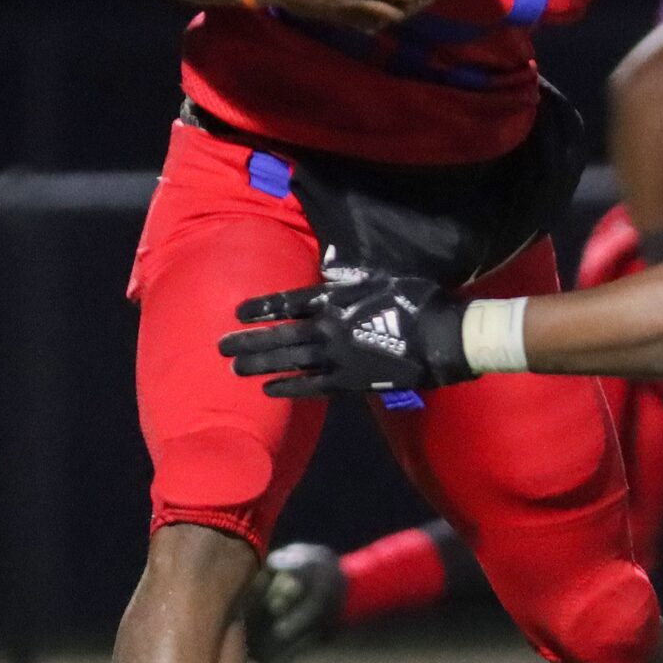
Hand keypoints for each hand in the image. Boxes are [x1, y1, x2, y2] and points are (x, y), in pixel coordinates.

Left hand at [220, 269, 473, 396]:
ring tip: (235, 367)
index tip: (238, 312)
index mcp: (336, 300)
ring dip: (260, 364)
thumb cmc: (418, 301)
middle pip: (280, 335)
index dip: (262, 308)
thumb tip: (328, 273)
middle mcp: (328, 328)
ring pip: (289, 361)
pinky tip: (269, 389)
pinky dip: (289, 387)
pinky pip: (312, 385)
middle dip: (249, 340)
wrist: (442, 337)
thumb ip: (351, 278)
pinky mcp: (350, 380)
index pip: (289, 303)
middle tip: (221, 346)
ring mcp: (337, 357)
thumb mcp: (383, 278)